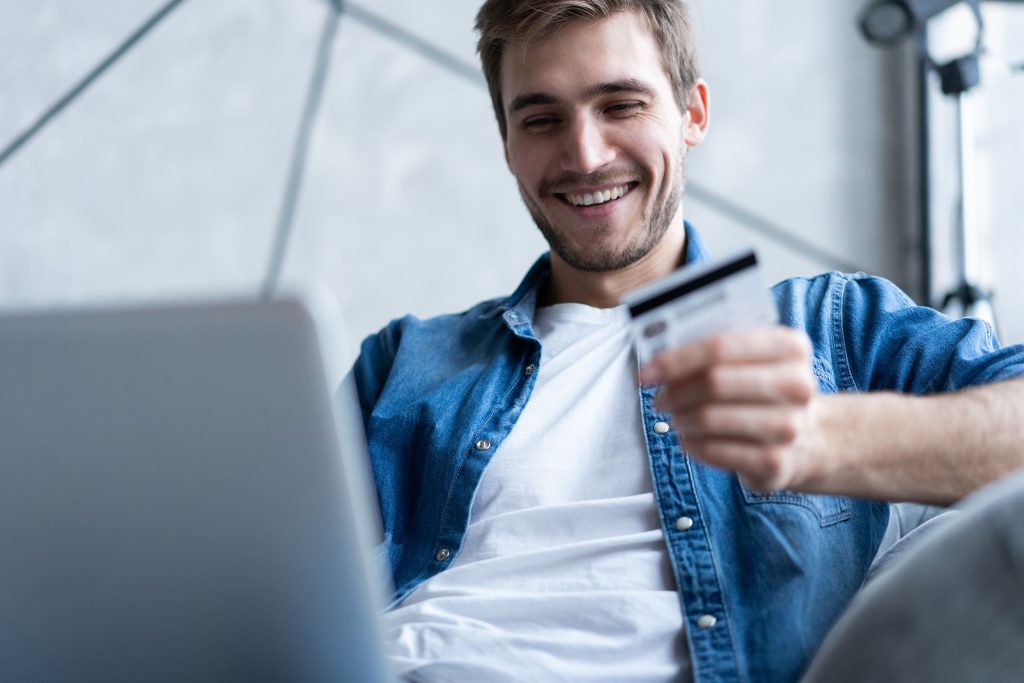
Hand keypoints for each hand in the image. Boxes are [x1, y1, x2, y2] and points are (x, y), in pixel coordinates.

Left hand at [638, 326, 819, 490]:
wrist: (806, 439)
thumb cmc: (762, 390)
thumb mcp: (751, 360)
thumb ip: (712, 351)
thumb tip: (657, 361)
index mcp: (791, 347)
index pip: (721, 346)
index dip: (676, 359)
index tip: (646, 373)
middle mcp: (798, 385)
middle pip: (714, 382)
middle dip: (675, 392)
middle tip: (659, 399)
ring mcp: (789, 426)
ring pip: (709, 418)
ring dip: (681, 419)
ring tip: (677, 418)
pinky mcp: (775, 462)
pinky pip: (713, 451)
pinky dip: (691, 444)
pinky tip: (691, 439)